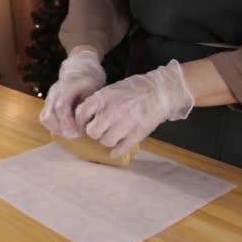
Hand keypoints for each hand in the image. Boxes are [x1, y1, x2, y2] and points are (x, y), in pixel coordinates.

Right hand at [40, 50, 105, 137]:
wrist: (80, 66)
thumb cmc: (91, 79)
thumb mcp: (95, 89)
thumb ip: (88, 106)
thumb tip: (84, 126)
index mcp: (68, 85)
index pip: (61, 107)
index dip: (67, 123)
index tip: (77, 133)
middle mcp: (54, 91)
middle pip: (48, 116)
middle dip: (62, 129)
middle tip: (76, 134)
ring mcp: (49, 96)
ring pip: (45, 118)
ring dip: (57, 129)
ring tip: (72, 131)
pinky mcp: (47, 102)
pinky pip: (45, 118)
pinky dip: (54, 126)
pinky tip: (66, 127)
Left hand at [75, 60, 194, 156]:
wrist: (160, 90)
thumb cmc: (133, 90)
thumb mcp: (111, 90)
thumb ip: (96, 103)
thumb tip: (81, 118)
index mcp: (104, 97)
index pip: (81, 114)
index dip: (80, 122)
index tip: (84, 125)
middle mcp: (113, 110)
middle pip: (92, 132)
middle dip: (94, 132)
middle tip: (100, 130)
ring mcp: (126, 122)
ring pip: (106, 142)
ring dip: (107, 140)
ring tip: (112, 134)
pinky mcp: (138, 133)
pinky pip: (121, 148)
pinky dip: (116, 151)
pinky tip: (116, 149)